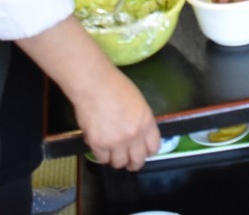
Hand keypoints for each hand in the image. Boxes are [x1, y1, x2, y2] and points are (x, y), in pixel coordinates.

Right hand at [16, 17, 160, 170]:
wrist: (95, 84)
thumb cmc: (116, 87)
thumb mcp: (139, 103)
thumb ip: (141, 122)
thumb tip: (139, 136)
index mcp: (146, 123)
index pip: (154, 148)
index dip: (148, 152)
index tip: (143, 152)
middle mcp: (134, 135)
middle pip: (137, 160)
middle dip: (134, 163)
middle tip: (129, 161)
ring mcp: (116, 141)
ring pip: (119, 163)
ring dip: (116, 160)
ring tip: (112, 153)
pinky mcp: (98, 144)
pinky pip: (102, 159)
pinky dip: (101, 155)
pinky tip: (100, 147)